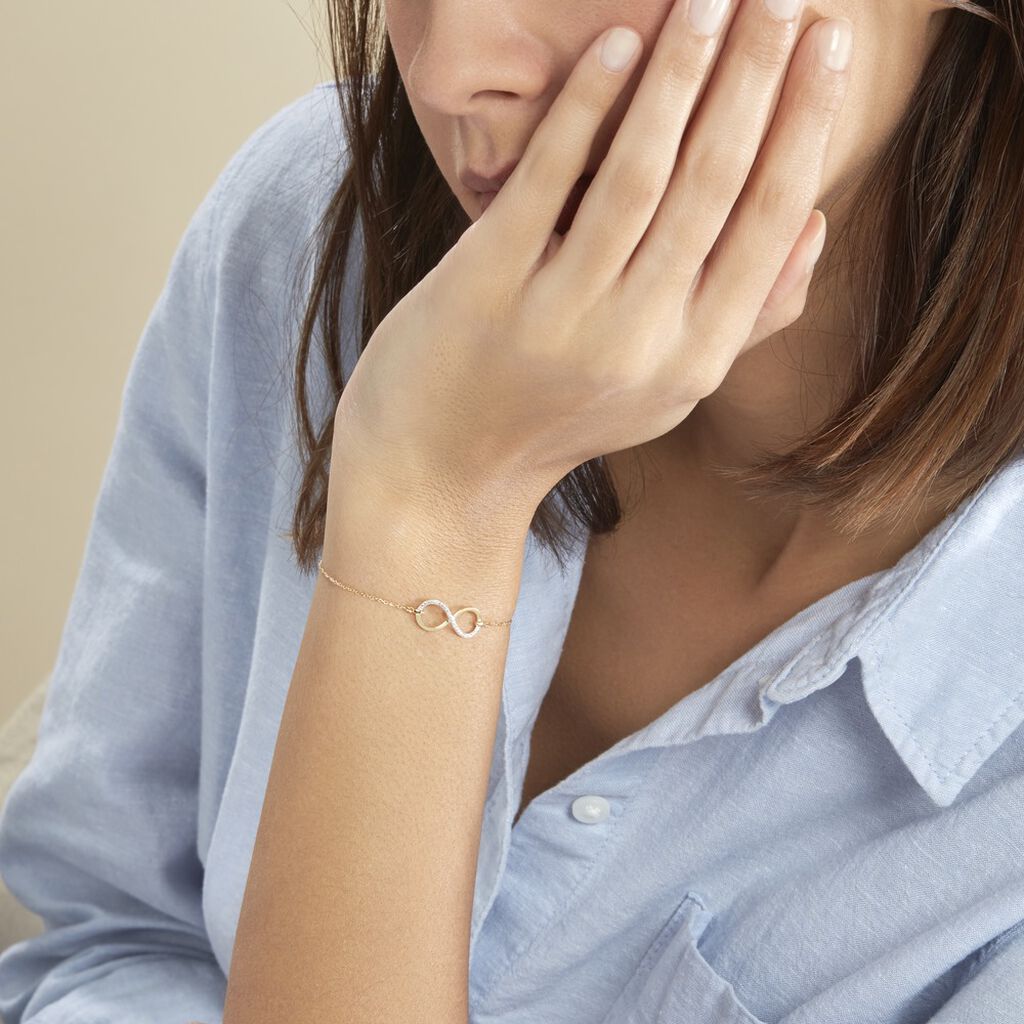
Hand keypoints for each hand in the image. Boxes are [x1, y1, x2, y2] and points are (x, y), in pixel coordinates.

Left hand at [331, 0, 850, 511]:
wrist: (443, 467)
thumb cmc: (559, 416)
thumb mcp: (665, 390)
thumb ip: (744, 317)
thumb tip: (816, 225)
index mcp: (694, 359)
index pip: (770, 222)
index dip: (806, 126)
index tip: (831, 46)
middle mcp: (638, 340)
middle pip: (714, 184)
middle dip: (759, 77)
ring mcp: (561, 314)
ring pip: (641, 174)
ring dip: (684, 76)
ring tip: (713, 0)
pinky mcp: (486, 285)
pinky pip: (549, 180)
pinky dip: (587, 107)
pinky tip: (619, 43)